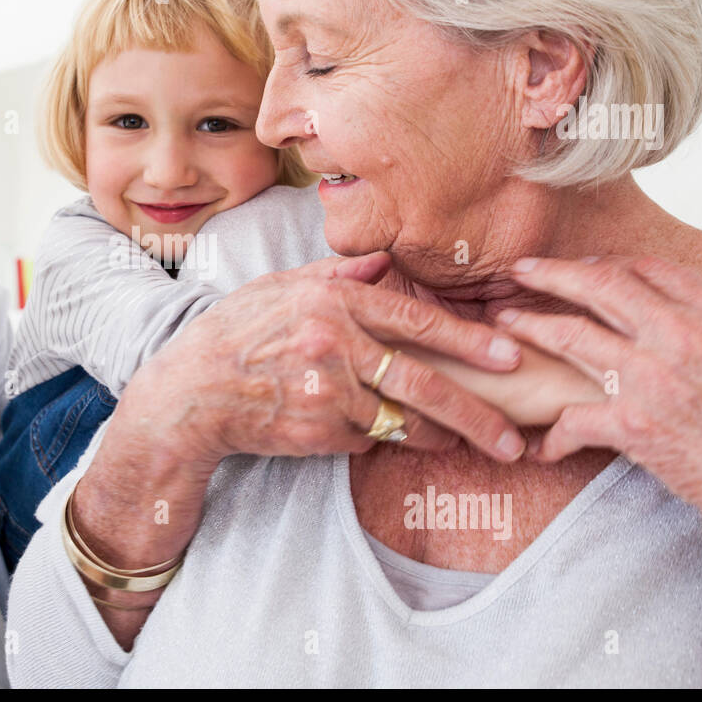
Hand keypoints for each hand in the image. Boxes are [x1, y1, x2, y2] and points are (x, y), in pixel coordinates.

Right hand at [138, 249, 527, 471]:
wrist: (190, 393)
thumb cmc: (235, 335)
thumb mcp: (278, 288)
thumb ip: (334, 276)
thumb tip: (383, 260)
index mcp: (332, 303)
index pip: (415, 321)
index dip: (468, 341)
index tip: (509, 355)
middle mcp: (334, 345)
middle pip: (425, 384)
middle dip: (477, 414)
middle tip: (512, 438)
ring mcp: (325, 392)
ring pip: (401, 421)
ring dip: (432, 434)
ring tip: (457, 442)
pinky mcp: (315, 432)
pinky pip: (363, 441)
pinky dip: (369, 439)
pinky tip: (360, 431)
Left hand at [494, 255, 701, 531]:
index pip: (649, 269)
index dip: (607, 264)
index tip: (584, 267)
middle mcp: (679, 336)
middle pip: (599, 286)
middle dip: (551, 273)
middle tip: (519, 271)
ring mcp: (651, 378)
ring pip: (571, 337)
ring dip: (530, 328)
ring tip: (502, 325)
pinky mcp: (631, 425)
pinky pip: (571, 420)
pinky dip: (552, 434)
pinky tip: (540, 446)